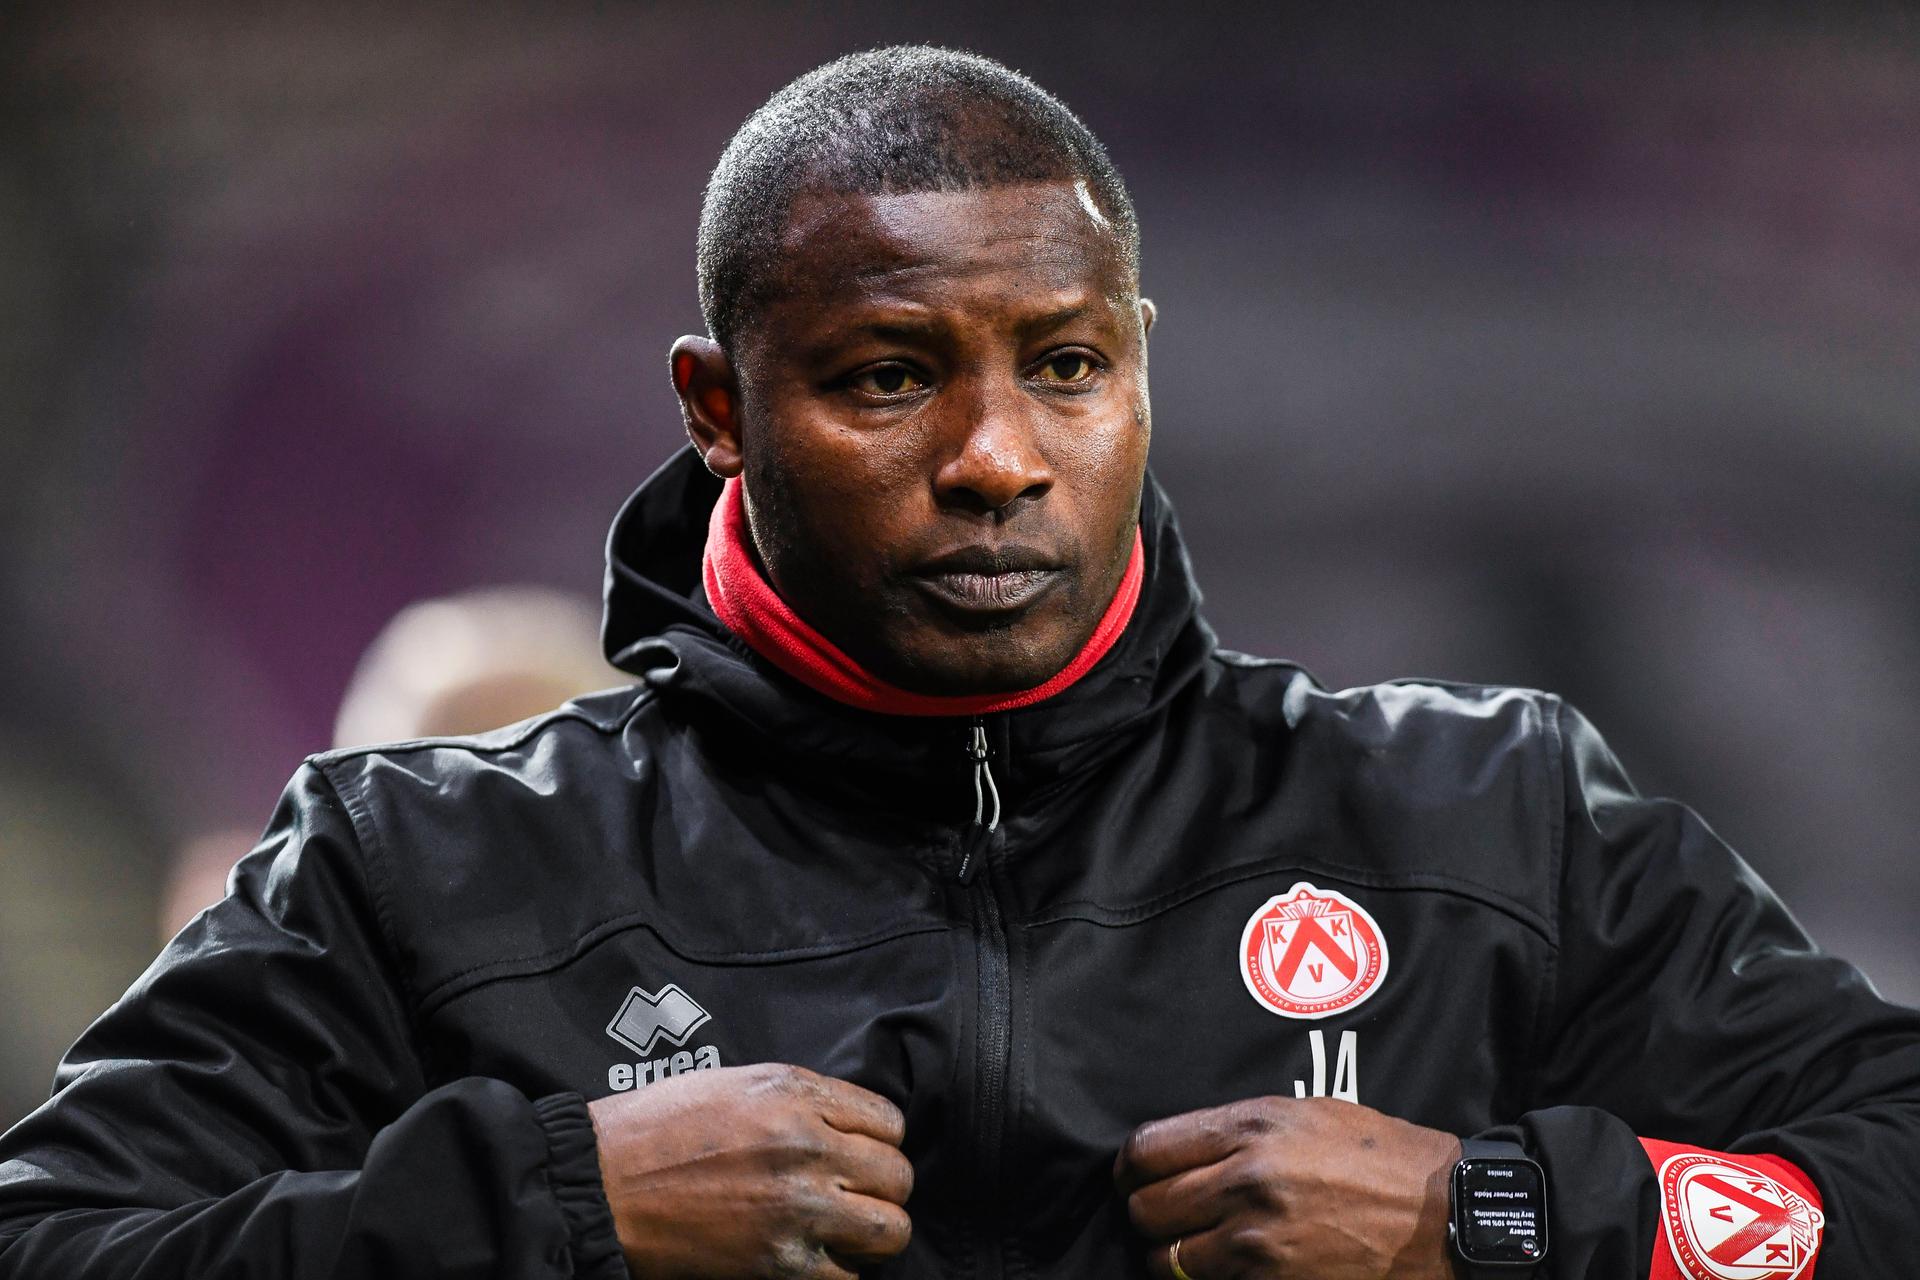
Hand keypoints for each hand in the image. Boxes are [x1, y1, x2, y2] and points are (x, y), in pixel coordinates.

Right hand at [589, 1062, 912, 1279]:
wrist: (601, 1183)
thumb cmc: (657, 1128)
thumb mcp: (736, 1083)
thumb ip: (799, 1100)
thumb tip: (848, 1125)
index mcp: (795, 1093)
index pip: (889, 1123)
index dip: (879, 1143)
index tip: (859, 1156)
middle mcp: (806, 1146)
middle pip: (897, 1177)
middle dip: (881, 1190)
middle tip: (855, 1197)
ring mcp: (795, 1207)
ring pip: (889, 1231)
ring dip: (872, 1235)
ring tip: (846, 1234)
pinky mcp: (778, 1262)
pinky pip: (847, 1278)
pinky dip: (837, 1273)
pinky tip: (812, 1259)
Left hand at [1113, 1096, 1461, 1279]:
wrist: (1445, 1216)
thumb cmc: (1381, 1157)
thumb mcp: (1307, 1115)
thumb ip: (1239, 1130)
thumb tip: (1183, 1149)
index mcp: (1250, 1128)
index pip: (1147, 1150)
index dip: (1131, 1169)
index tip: (1136, 1177)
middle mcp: (1245, 1181)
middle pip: (1147, 1208)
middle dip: (1148, 1214)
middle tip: (1166, 1216)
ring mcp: (1257, 1241)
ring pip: (1168, 1259)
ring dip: (1175, 1256)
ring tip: (1198, 1247)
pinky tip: (1232, 1268)